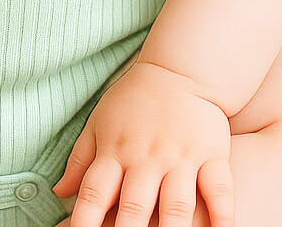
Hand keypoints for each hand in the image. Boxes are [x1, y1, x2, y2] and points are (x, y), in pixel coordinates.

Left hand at [51, 61, 232, 226]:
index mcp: (115, 151)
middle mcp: (146, 157)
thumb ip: (81, 162)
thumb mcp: (99, 123)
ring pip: (175, 204)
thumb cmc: (134, 101)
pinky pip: (219, 188)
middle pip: (133, 205)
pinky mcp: (212, 154)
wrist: (180, 70)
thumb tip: (59, 193)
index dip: (84, 219)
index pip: (94, 192)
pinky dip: (222, 213)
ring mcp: (180, 156)